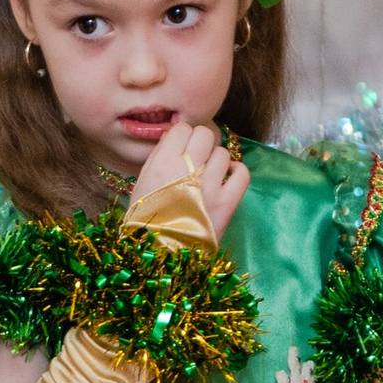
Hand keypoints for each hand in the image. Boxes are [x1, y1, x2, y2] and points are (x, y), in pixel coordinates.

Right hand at [129, 120, 249, 240]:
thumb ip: (157, 157)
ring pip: (222, 152)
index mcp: (163, 163)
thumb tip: (173, 136)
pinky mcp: (227, 201)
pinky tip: (227, 176)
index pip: (182, 129)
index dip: (183, 137)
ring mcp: (210, 185)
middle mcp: (188, 168)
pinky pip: (242, 173)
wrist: (160, 254)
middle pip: (205, 135)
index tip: (181, 148)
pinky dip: (236, 170)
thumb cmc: (145, 219)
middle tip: (196, 159)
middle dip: (201, 144)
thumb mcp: (141, 184)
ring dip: (216, 160)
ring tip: (208, 174)